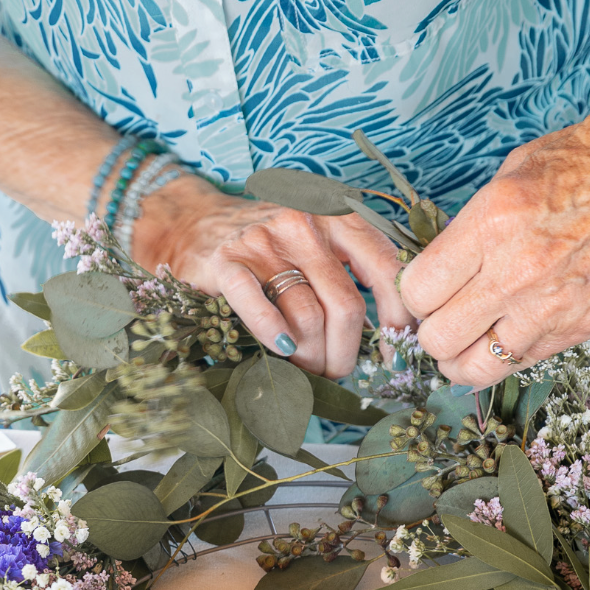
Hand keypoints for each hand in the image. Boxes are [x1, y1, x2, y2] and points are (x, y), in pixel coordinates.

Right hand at [133, 175, 412, 379]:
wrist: (194, 223)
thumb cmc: (267, 245)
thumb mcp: (318, 242)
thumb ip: (353, 271)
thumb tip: (393, 330)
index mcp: (338, 217)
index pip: (386, 269)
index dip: (396, 318)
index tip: (392, 354)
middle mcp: (305, 224)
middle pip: (345, 305)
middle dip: (345, 352)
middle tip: (335, 372)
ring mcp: (265, 241)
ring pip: (307, 316)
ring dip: (310, 357)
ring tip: (306, 369)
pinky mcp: (227, 261)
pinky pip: (261, 309)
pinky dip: (274, 337)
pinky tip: (282, 350)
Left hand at [399, 78, 589, 388]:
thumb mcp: (517, 170)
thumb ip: (473, 224)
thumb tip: (440, 262)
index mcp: (492, 222)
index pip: (417, 290)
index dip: (414, 294)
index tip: (425, 287)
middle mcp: (516, 272)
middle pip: (436, 338)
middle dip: (430, 330)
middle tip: (442, 315)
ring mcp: (550, 306)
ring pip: (471, 368)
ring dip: (460, 357)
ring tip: (468, 337)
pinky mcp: (581, 327)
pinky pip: (518, 365)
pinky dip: (501, 359)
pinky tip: (504, 336)